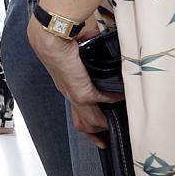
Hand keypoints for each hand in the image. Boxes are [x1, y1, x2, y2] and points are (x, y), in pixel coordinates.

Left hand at [27, 22, 117, 147]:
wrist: (51, 38)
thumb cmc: (59, 40)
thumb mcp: (75, 49)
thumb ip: (86, 44)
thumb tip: (93, 34)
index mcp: (67, 85)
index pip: (77, 110)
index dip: (88, 121)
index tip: (100, 126)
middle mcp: (70, 94)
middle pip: (83, 123)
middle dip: (95, 135)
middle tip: (105, 142)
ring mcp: (75, 95)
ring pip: (91, 120)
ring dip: (106, 122)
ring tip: (119, 119)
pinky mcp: (82, 93)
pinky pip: (102, 103)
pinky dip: (114, 100)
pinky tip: (123, 96)